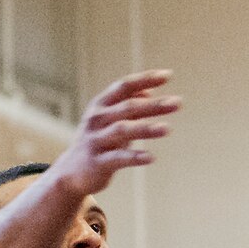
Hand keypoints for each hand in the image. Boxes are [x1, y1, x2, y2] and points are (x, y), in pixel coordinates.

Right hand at [47, 71, 178, 199]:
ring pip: (122, 130)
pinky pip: (118, 158)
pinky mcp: (98, 162)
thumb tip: (148, 91)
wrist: (71, 173)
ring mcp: (95, 140)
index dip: (144, 79)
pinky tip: (151, 157)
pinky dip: (135, 157)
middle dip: (153, 105)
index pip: (124, 87)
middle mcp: (97, 119)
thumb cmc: (97, 142)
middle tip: (177, 103)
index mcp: (101, 105)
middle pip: (127, 107)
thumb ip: (127, 105)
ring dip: (145, 128)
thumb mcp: (109, 120)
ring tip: (167, 128)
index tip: (167, 75)